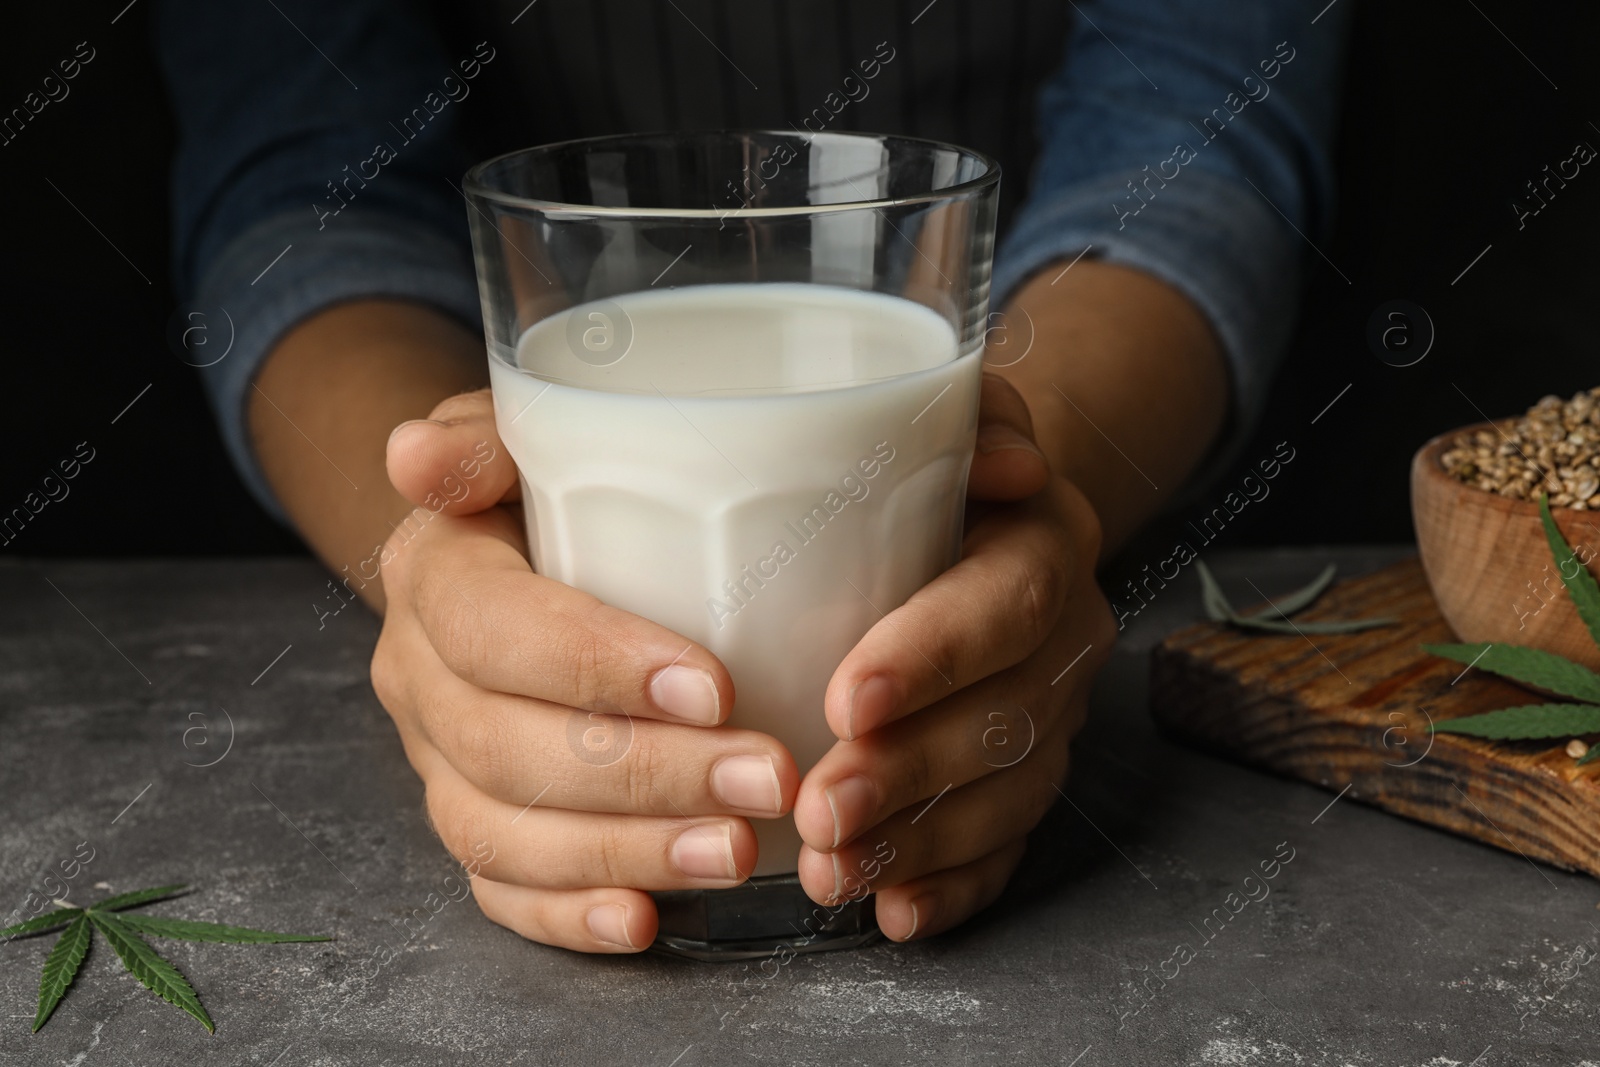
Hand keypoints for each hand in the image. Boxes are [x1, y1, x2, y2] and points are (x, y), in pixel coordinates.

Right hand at [370, 389, 801, 952]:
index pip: (494, 631)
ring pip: (506, 832)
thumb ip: (484, 436)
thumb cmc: (543, 488)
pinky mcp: (472, 821)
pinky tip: (647, 920)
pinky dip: (568, 915)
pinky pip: (499, 889)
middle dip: (646, 775)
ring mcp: (439, 763)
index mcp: (433, 578)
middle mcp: (419, 679)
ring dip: (626, 852)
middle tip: (768, 779)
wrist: (506, 550)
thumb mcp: (522, 435)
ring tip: (737, 851)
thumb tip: (415, 455)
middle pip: (509, 748)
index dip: (596, 666)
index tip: (715, 686)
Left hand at [791, 373, 1116, 939]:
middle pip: (1003, 720)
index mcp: (1045, 550)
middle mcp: (1064, 642)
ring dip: (919, 845)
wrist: (992, 517)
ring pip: (1004, 797)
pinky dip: (956, 887)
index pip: (1002, 607)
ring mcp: (1053, 718)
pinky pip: (1008, 846)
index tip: (847, 699)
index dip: (933, 658)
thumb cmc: (943, 470)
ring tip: (831, 873)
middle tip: (821, 811)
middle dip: (910, 775)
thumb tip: (1012, 461)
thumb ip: (977, 414)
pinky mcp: (1027, 776)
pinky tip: (896, 913)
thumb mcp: (954, 414)